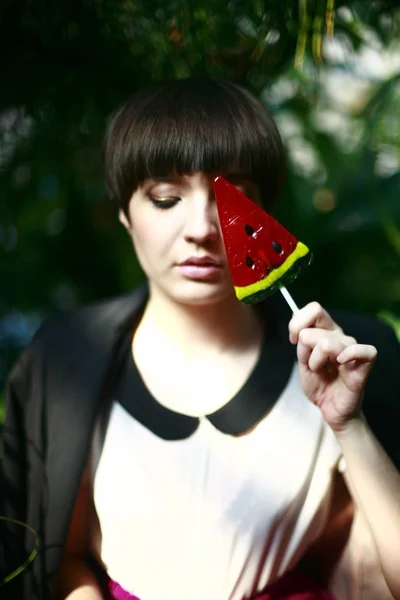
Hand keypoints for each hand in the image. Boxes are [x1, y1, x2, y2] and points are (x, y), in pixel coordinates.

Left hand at [288, 302, 376, 431]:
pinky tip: (340, 364)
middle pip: (312, 331)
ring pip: (325, 344)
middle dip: (304, 352)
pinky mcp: (363, 365)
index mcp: (326, 331)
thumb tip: (297, 322)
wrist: (330, 409)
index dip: (297, 323)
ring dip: (316, 363)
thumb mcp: (303, 361)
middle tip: (311, 366)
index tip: (293, 341)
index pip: (314, 309)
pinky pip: (362, 350)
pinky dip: (348, 355)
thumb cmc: (319, 384)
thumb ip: (301, 342)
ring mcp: (352, 349)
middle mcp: (340, 336)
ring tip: (322, 372)